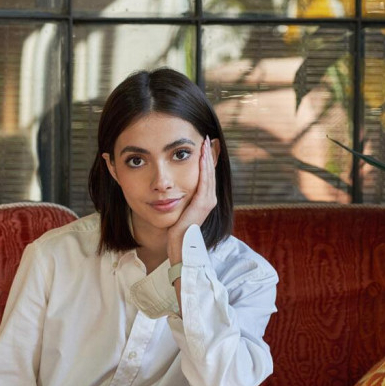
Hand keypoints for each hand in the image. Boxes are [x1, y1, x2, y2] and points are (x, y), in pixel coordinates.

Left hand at [167, 136, 216, 264]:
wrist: (181, 248)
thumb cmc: (177, 234)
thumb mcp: (180, 212)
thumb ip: (181, 200)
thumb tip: (174, 191)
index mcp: (205, 201)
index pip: (207, 176)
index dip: (206, 160)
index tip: (202, 145)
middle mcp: (210, 200)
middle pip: (210, 172)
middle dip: (208, 154)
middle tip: (206, 137)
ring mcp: (208, 202)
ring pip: (209, 173)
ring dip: (207, 156)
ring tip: (205, 141)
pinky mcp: (203, 204)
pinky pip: (205, 180)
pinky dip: (204, 167)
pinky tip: (202, 155)